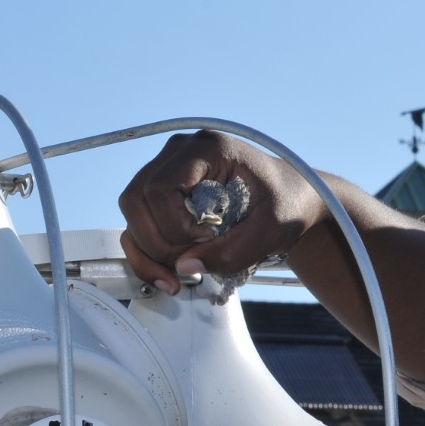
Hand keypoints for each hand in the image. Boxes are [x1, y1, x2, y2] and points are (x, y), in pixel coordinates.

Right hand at [118, 131, 323, 294]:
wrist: (292, 198)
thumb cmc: (287, 206)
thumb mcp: (271, 231)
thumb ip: (234, 251)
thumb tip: (184, 267)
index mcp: (210, 149)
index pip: (161, 187)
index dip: (175, 224)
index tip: (208, 240)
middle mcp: (181, 152)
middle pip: (136, 198)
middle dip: (159, 242)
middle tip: (191, 264)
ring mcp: (167, 168)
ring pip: (132, 212)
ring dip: (149, 251)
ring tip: (180, 276)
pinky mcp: (162, 191)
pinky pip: (137, 223)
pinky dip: (146, 253)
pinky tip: (167, 276)